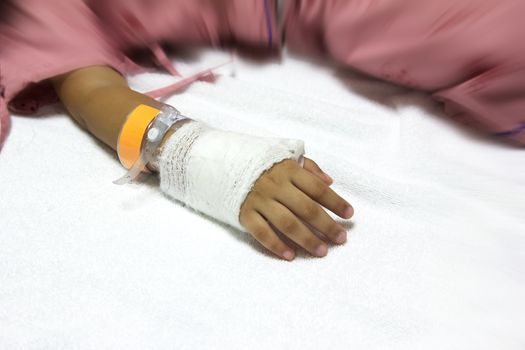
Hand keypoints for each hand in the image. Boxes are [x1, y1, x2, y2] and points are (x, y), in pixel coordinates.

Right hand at [239, 157, 353, 259]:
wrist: (223, 163)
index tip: (349, 214)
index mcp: (288, 170)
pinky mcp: (245, 213)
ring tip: (322, 251)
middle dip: (326, 225)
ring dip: (306, 239)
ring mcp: (259, 200)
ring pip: (287, 223)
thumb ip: (309, 168)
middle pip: (306, 208)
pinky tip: (290, 255)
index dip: (335, 202)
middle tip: (340, 238)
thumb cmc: (261, 163)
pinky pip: (262, 233)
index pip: (317, 188)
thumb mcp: (286, 156)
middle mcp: (275, 185)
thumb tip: (330, 182)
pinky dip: (276, 245)